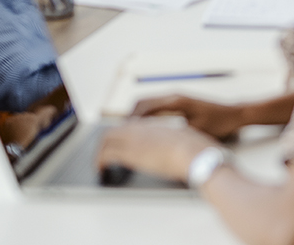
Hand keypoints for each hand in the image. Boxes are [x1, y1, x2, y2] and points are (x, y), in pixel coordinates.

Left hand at [97, 119, 218, 182]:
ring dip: (100, 153)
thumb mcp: (181, 136)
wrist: (194, 154)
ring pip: (106, 141)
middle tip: (102, 156)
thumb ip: (169, 137)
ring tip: (99, 165)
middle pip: (112, 132)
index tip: (117, 146)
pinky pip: (108, 155)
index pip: (127, 127)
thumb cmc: (193, 147)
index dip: (119, 136)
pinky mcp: (132, 155)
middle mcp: (140, 129)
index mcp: (151, 124)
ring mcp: (134, 140)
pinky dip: (100, 161)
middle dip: (104, 144)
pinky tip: (101, 169)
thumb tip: (169, 143)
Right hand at [132, 95, 244, 139]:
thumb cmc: (219, 122)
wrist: (234, 115)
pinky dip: (146, 116)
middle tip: (122, 134)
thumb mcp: (195, 129)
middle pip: (142, 102)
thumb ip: (175, 132)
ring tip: (129, 133)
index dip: (132, 119)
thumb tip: (155, 138)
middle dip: (130, 117)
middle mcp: (173, 96)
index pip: (145, 106)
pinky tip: (145, 130)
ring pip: (148, 104)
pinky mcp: (178, 104)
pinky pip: (156, 108)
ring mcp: (175, 99)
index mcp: (175, 100)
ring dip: (137, 116)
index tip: (124, 132)